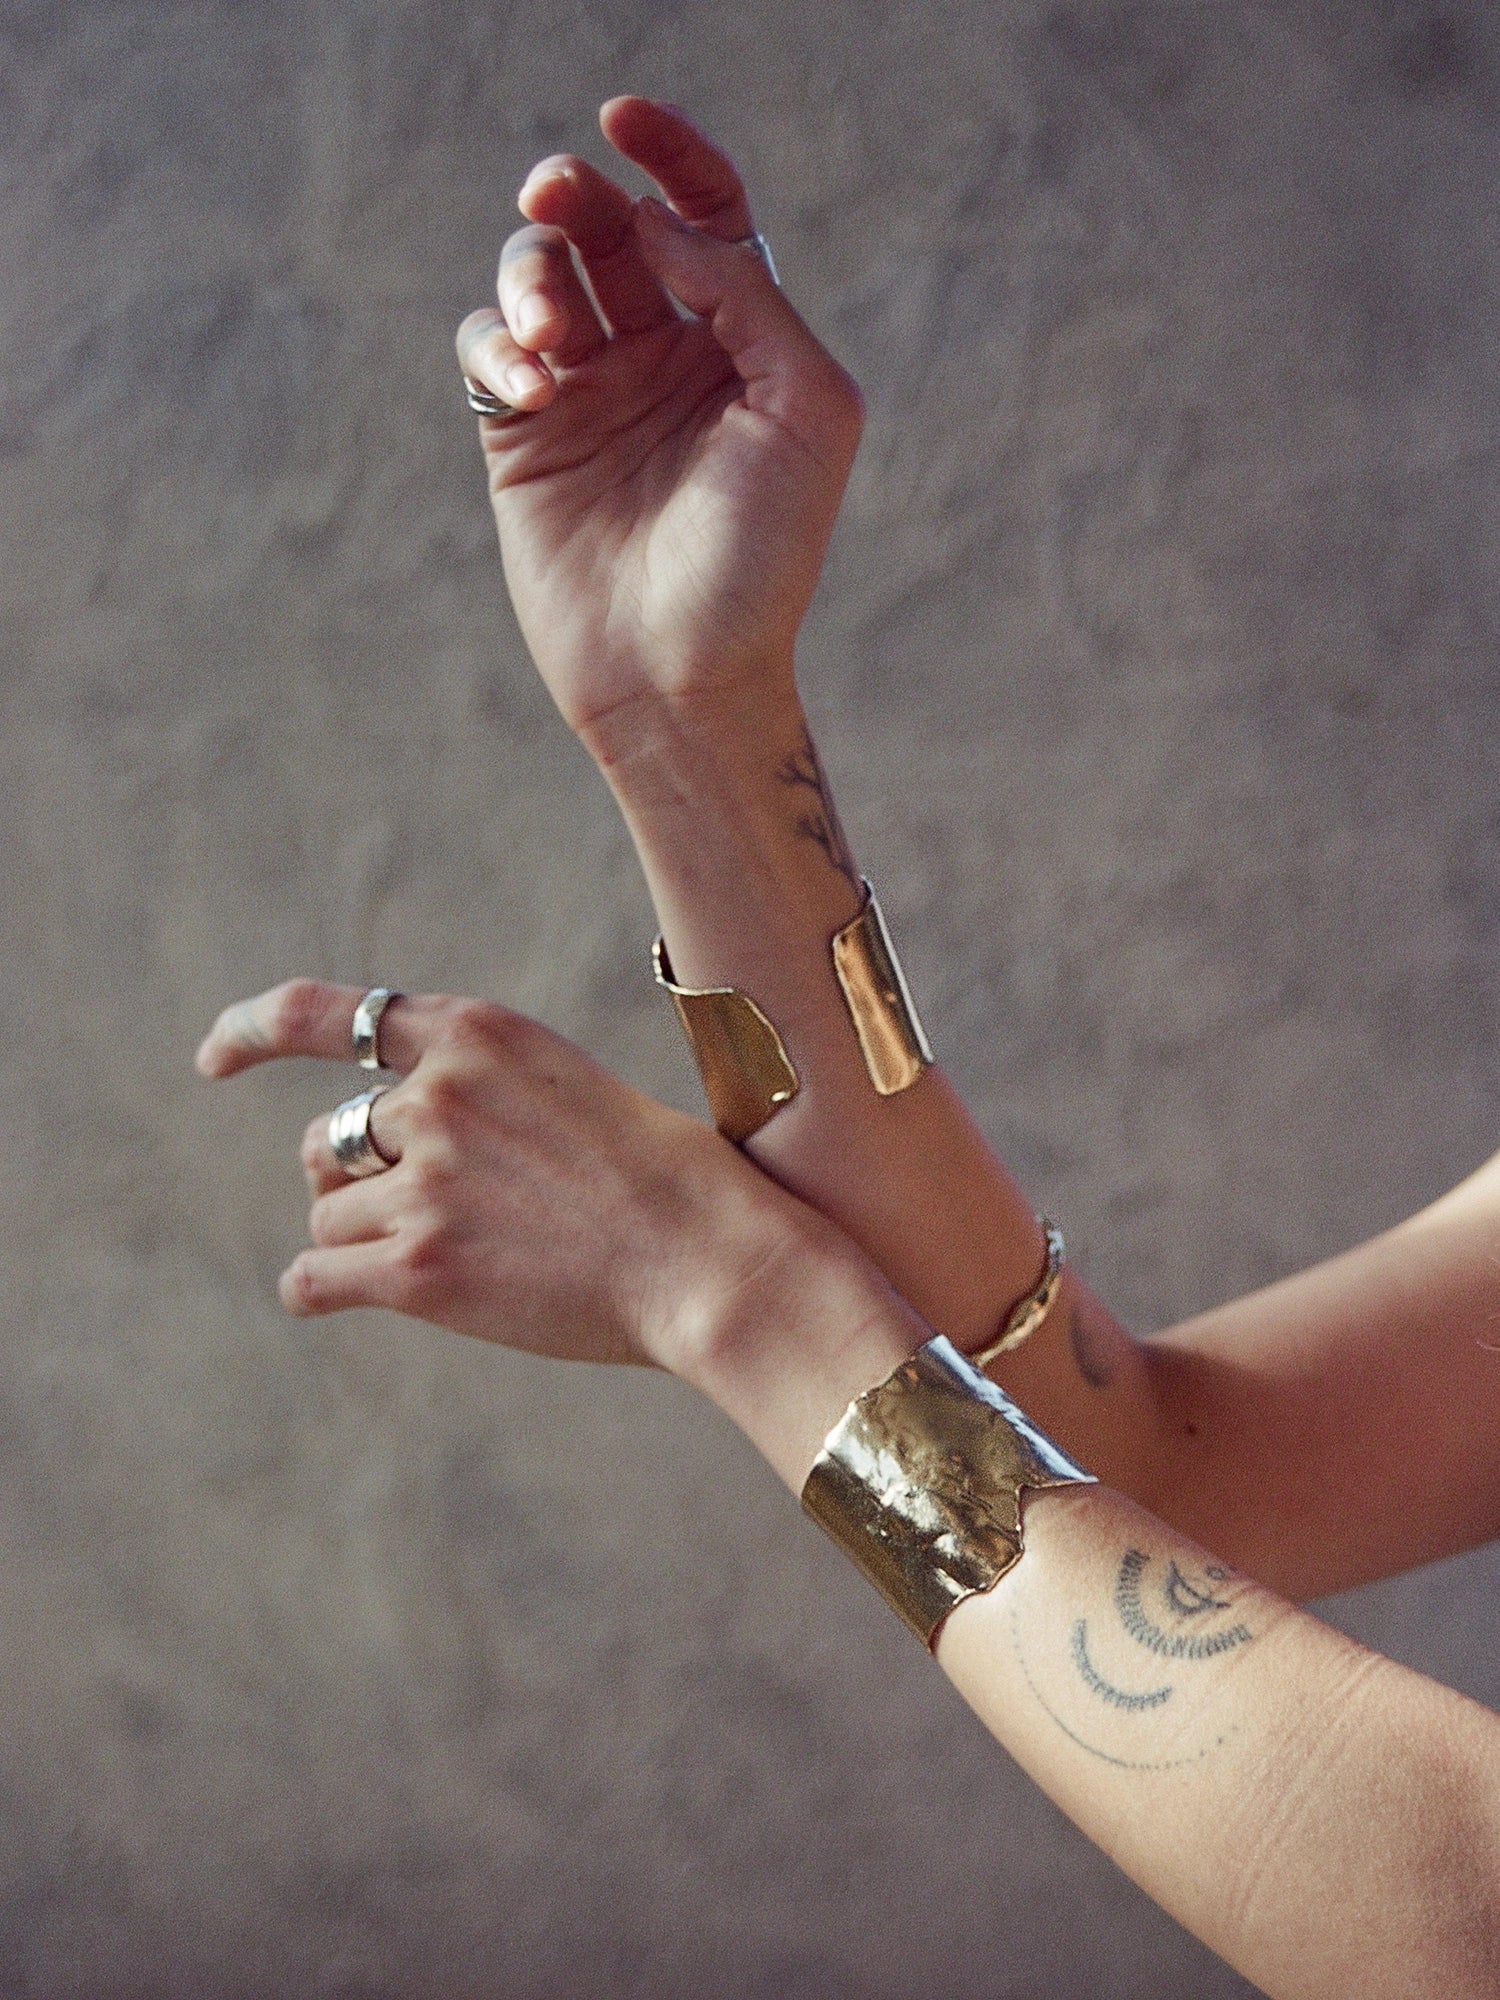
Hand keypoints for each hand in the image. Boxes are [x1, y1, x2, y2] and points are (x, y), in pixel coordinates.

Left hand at [194, 979, 806, 1372]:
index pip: (324, 1012)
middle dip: (358, 1182)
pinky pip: (312, 1280)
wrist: (710, 1257)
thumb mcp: (562, 1089)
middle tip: (433, 1216)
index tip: (216, 1058)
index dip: (254, 1030)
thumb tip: (355, 1154)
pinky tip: (360, 1299)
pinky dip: (325, 1294)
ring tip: (462, 1259)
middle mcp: (435, 1096)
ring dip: (370, 1244)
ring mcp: (423, 1181)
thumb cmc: (655, 1182)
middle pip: (327, 1145)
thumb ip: (469, 1097)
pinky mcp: (417, 1267)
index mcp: (476, 1033)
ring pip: (329, 1220)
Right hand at [454, 97, 863, 739]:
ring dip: (534, 272)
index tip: (624, 117)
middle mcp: (663, 358)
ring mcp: (590, 396)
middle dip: (578, 195)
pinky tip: (534, 391)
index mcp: (741, 344)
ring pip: (540, 275)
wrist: (681, 676)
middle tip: (556, 199)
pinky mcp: (522, 438)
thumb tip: (662, 223)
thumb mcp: (804, 408)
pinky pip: (489, 347)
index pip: (704, 215)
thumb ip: (748, 294)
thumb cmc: (760, 557)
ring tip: (552, 340)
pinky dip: (500, 344)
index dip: (669, 153)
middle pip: (610, 229)